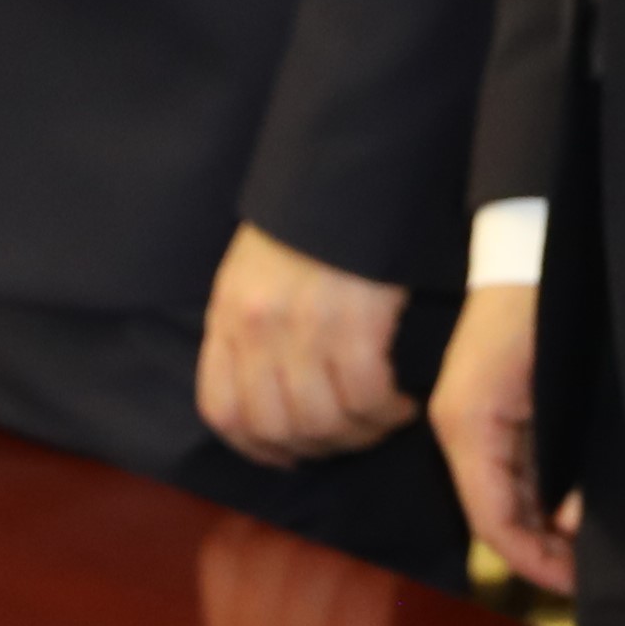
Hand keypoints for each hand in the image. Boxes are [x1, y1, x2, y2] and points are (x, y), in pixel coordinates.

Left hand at [196, 225, 418, 463]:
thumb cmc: (306, 225)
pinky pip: (365, 395)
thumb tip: (266, 394)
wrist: (347, 170)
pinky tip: (402, 402)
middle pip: (276, 427)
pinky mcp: (355, 320)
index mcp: (227, 315)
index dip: (256, 449)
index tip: (290, 455)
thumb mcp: (251, 273)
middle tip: (350, 435)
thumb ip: (247, 330)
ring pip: (323, 421)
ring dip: (359, 434)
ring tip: (383, 419)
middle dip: (317, 447)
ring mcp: (304, 326)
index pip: (223, 411)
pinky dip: (386, 411)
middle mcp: (257, 328)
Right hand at [432, 279, 575, 594]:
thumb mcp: (555, 392)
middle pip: (497, 516)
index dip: (533, 563)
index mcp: (469, 429)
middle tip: (589, 574)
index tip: (576, 585)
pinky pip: (514, 467)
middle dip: (541, 551)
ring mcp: (477, 418)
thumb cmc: (548, 308)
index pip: (493, 523)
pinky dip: (542, 495)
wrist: (539, 244)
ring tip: (587, 551)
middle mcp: (465, 430)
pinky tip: (575, 510)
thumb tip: (569, 520)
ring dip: (543, 527)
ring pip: (506, 494)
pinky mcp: (496, 406)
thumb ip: (558, 462)